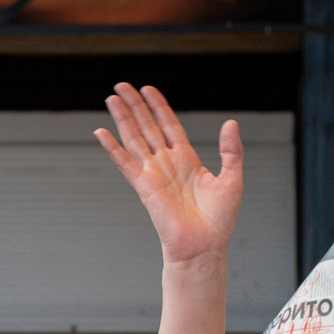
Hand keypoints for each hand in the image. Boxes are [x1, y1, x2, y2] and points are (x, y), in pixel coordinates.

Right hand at [94, 82, 241, 267]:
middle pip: (147, 126)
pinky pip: (125, 163)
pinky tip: (101, 132)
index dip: (159, 106)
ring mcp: (154, 174)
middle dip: (135, 105)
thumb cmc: (219, 221)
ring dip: (123, 118)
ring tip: (111, 98)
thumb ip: (231, 150)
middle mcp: (168, 164)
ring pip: (134, 139)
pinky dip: (112, 148)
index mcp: (188, 160)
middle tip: (121, 85)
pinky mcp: (144, 188)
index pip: (169, 125)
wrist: (204, 248)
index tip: (148, 89)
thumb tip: (230, 123)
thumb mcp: (232, 179)